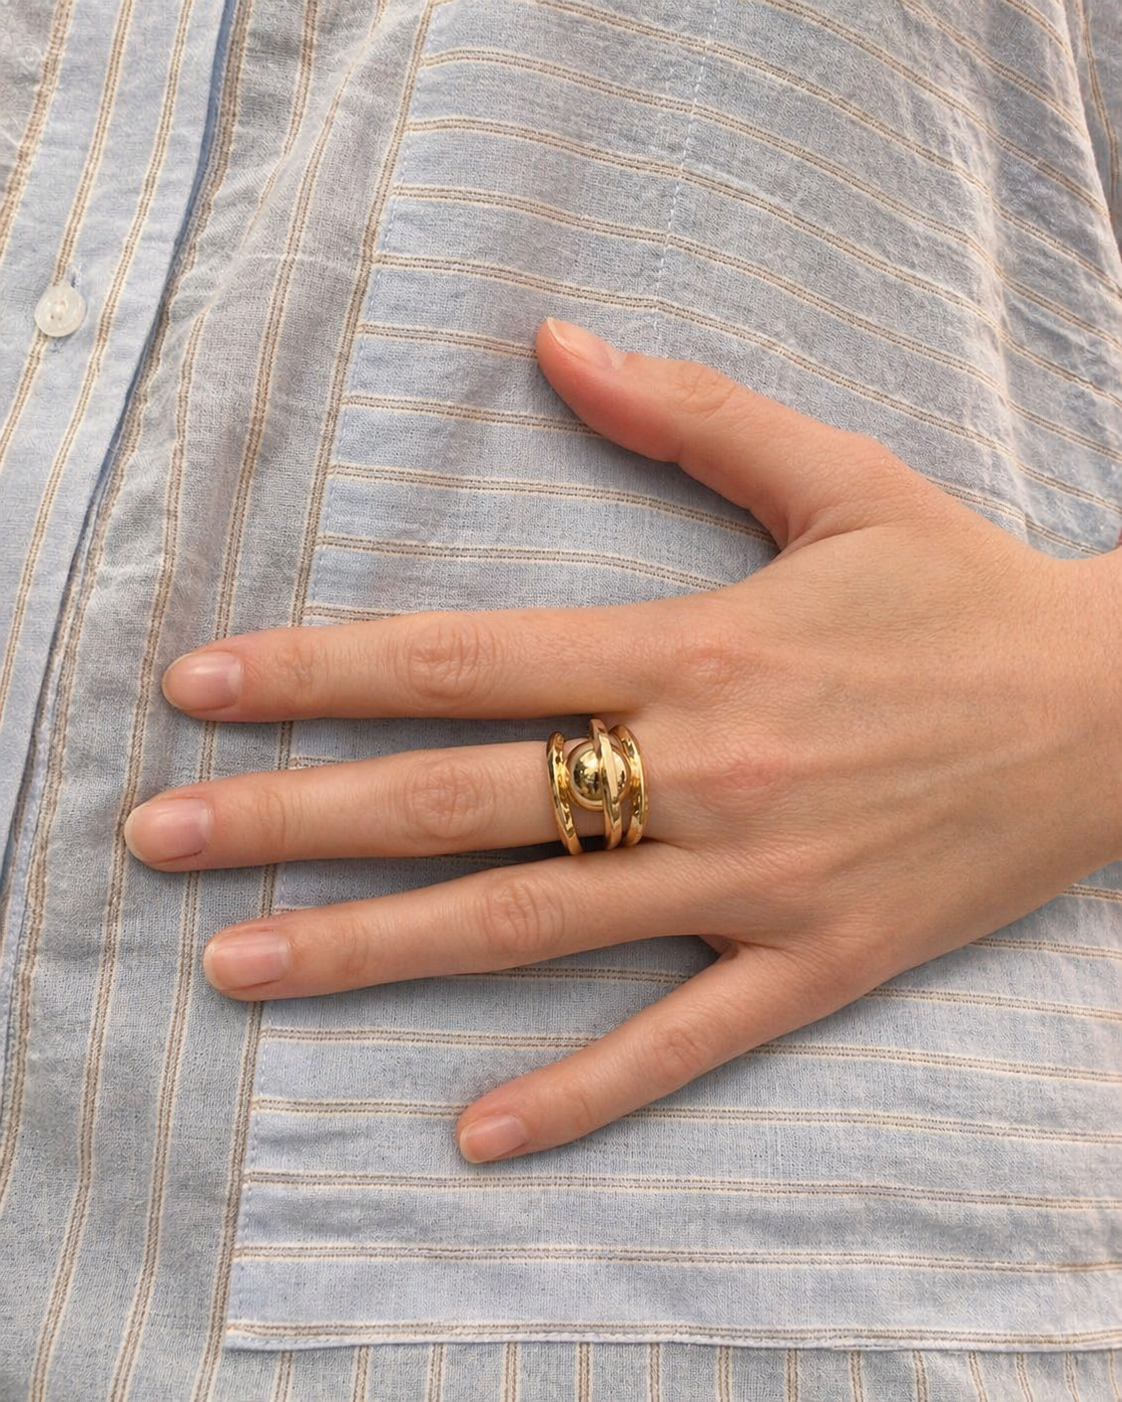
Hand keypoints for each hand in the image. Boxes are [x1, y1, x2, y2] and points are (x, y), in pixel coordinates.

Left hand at [124, 318, 1121, 1161]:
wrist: (1120, 709)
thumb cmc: (964, 590)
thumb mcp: (836, 476)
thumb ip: (687, 410)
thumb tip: (553, 340)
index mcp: (693, 646)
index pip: (463, 659)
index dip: (323, 672)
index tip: (202, 690)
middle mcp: (701, 769)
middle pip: (458, 801)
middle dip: (295, 820)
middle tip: (158, 843)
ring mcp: (755, 881)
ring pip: (532, 927)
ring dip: (375, 951)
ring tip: (240, 968)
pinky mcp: (816, 963)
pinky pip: (680, 1046)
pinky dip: (576, 1094)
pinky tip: (472, 1132)